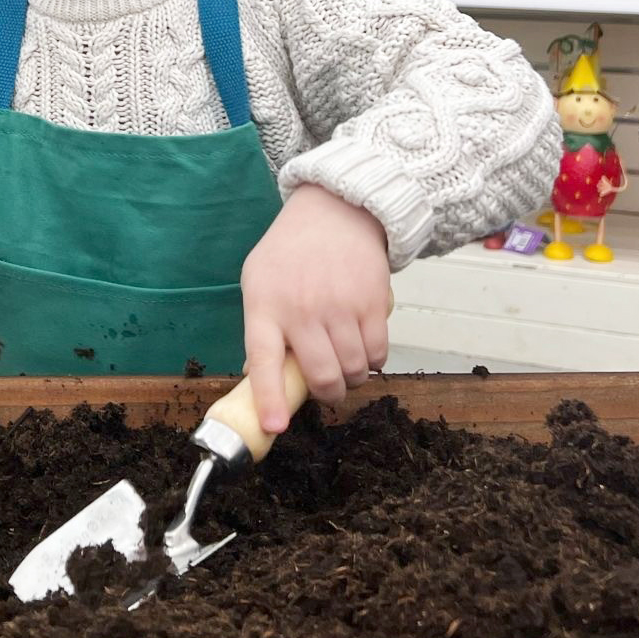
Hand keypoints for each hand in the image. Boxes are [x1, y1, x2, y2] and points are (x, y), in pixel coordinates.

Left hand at [240, 183, 391, 433]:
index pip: (263, 359)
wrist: (334, 211)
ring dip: (353, 378)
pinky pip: (379, 354)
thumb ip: (261, 327)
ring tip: (346, 362)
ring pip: (354, 370)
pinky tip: (365, 348)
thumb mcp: (259, 280)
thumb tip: (263, 379)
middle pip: (321, 375)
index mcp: (264, 304)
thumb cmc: (290, 252)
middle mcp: (301, 308)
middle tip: (327, 389)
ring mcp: (339, 305)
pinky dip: (375, 362)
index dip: (270, 398)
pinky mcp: (372, 303)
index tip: (274, 427)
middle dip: (328, 394)